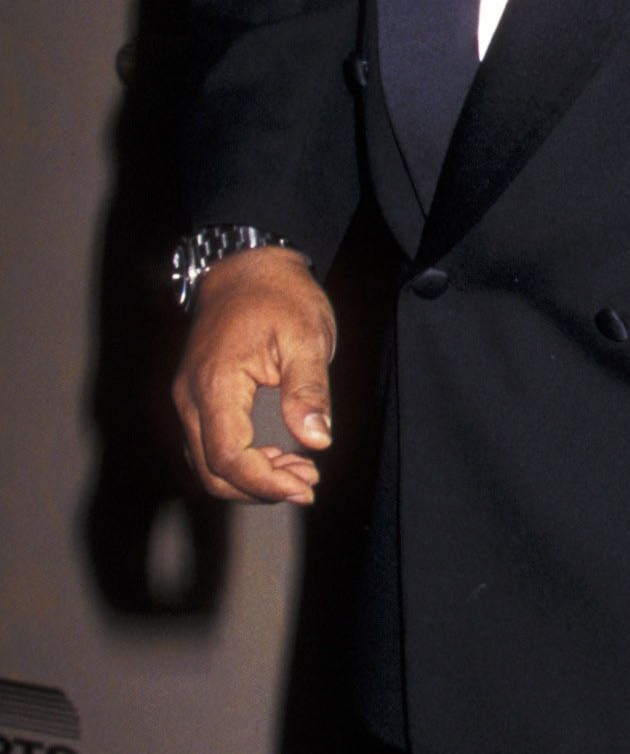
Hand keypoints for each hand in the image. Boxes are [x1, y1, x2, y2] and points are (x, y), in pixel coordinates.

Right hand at [173, 247, 337, 504]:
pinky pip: (208, 445)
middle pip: (210, 472)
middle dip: (259, 489)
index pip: (227, 458)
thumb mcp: (307, 338)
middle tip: (307, 483)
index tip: (305, 486)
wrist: (247, 264)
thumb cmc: (279, 296)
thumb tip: (317, 440)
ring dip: (250, 479)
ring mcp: (187, 397)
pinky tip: (278, 457)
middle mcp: (190, 397)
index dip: (264, 483)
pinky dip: (239, 462)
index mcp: (215, 384)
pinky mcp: (195, 396)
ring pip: (206, 463)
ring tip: (300, 471)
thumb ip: (309, 390)